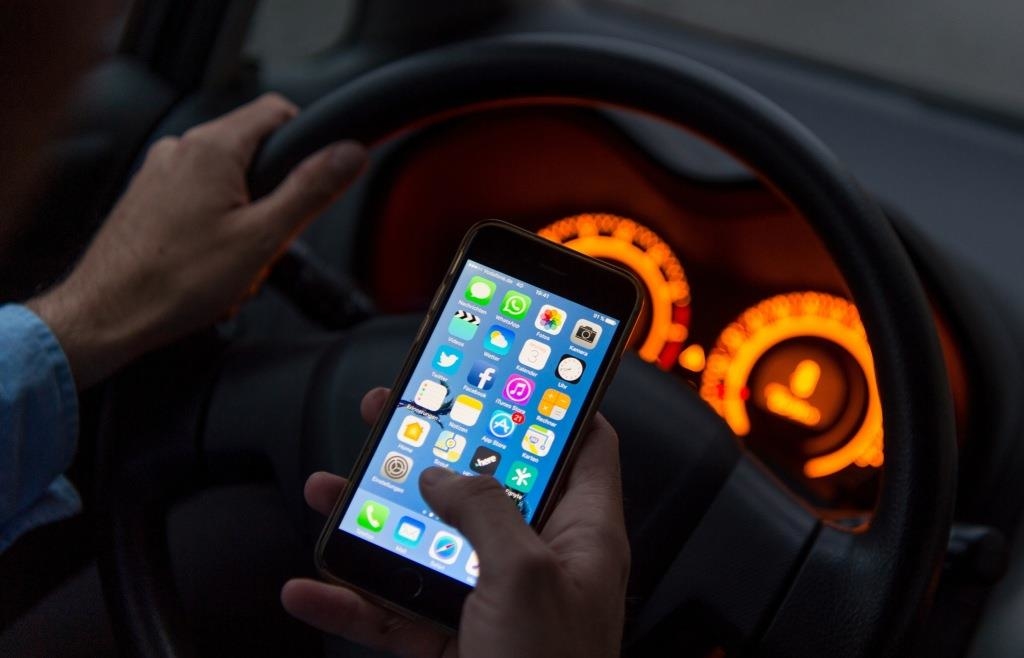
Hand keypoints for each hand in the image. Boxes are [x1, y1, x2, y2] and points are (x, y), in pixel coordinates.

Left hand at [28, 93, 365, 387]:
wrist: (107, 316)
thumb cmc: (173, 282)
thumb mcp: (263, 238)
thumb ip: (311, 190)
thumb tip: (349, 155)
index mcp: (211, 148)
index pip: (277, 111)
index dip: (307, 139)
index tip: (318, 172)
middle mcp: (179, 151)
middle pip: (252, 153)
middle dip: (272, 198)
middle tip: (268, 242)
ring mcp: (158, 174)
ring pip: (226, 184)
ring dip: (244, 221)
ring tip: (234, 265)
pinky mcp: (146, 201)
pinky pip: (199, 203)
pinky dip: (215, 232)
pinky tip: (209, 269)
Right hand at [282, 388, 629, 657]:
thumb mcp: (522, 576)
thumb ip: (483, 511)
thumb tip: (443, 475)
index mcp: (582, 535)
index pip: (582, 445)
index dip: (553, 402)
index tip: (515, 369)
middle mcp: (540, 562)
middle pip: (486, 484)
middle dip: (436, 448)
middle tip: (396, 412)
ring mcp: (495, 604)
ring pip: (431, 542)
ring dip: (377, 517)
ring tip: (331, 486)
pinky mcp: (457, 644)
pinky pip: (400, 610)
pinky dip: (355, 598)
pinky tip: (311, 585)